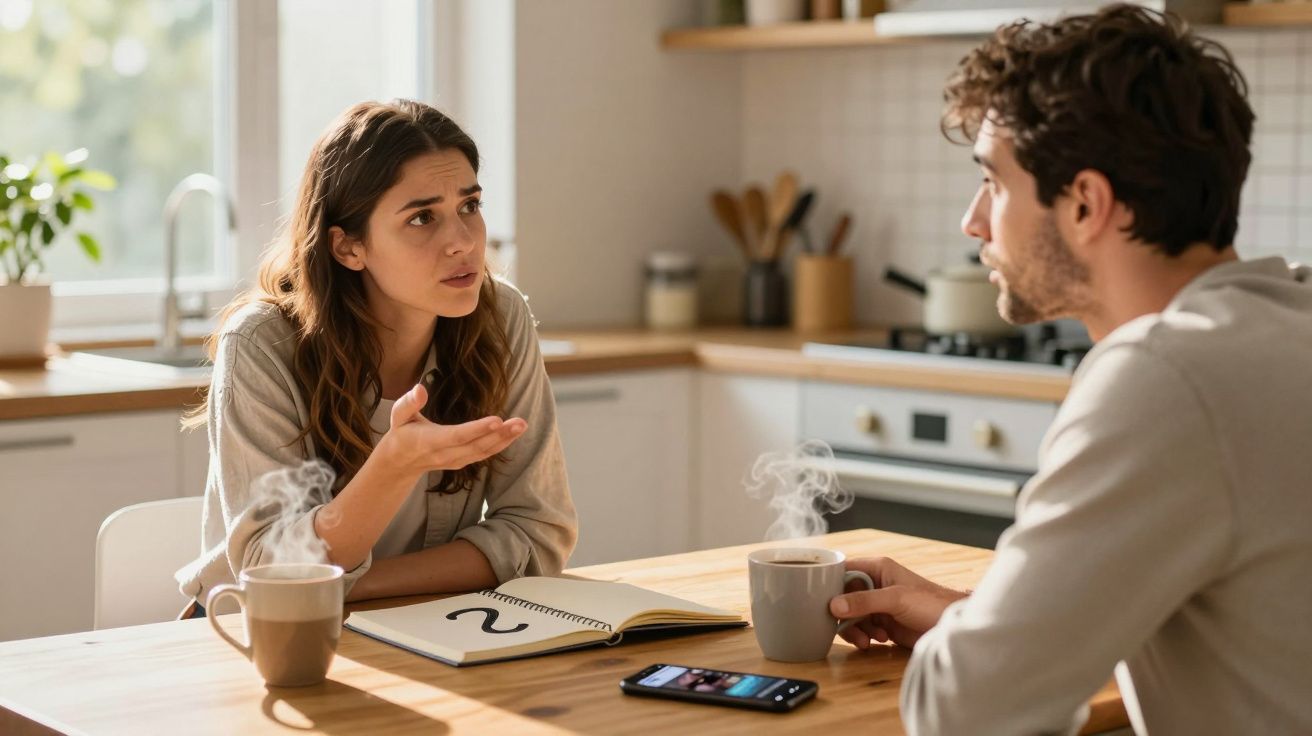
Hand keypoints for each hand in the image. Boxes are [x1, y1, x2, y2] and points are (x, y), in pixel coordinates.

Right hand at [378, 383, 525, 475]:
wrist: (400, 462)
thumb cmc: (401, 433)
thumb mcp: (399, 416)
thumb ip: (409, 402)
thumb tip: (420, 388)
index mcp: (430, 441)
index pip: (457, 436)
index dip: (477, 430)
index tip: (497, 420)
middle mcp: (445, 454)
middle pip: (476, 446)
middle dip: (500, 435)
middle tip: (520, 422)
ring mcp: (455, 461)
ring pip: (483, 452)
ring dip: (505, 440)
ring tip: (522, 425)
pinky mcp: (463, 461)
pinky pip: (484, 455)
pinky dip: (501, 445)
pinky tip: (514, 433)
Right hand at [829, 557, 967, 649]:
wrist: (952, 629)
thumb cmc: (931, 603)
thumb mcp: (896, 599)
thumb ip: (864, 601)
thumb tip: (834, 606)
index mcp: (877, 568)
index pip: (843, 570)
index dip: (831, 584)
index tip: (822, 600)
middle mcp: (875, 584)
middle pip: (843, 597)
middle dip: (845, 614)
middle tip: (850, 628)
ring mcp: (878, 604)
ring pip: (851, 615)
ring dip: (856, 628)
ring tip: (871, 639)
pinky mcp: (883, 622)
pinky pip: (862, 628)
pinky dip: (865, 636)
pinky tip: (880, 639)